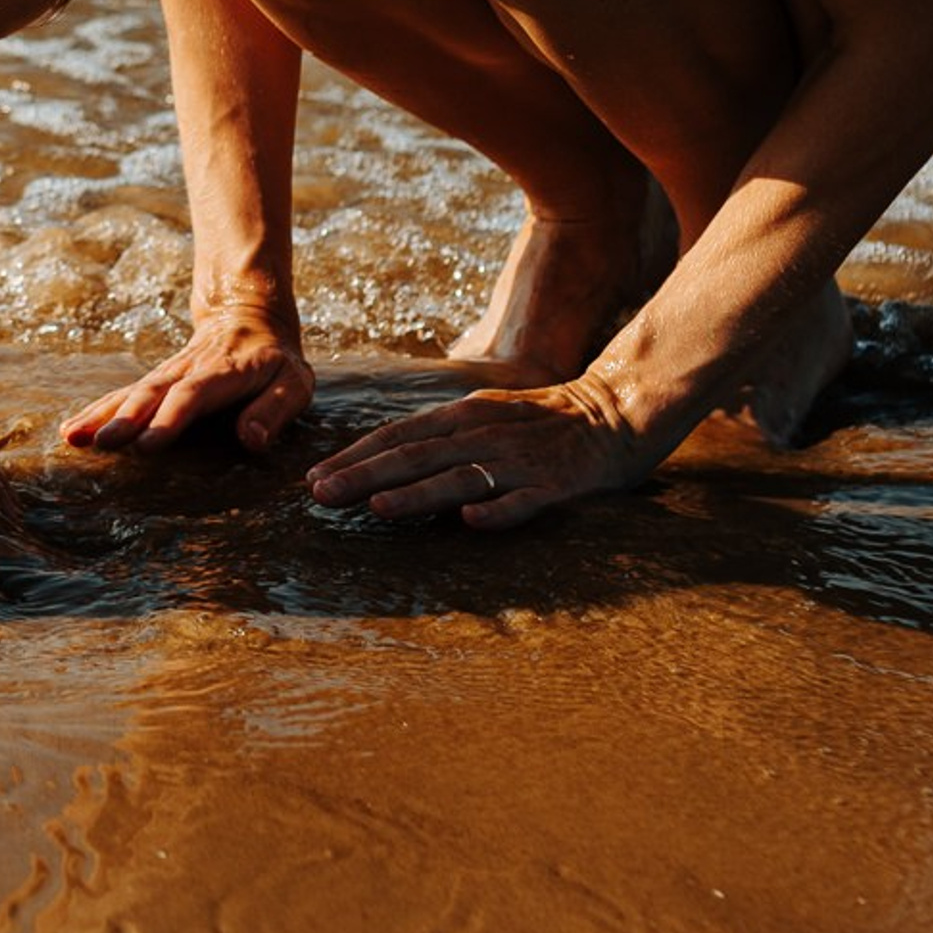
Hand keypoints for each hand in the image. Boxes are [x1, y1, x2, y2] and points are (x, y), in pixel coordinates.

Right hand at [60, 308, 314, 454]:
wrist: (249, 314)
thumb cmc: (276, 360)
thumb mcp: (294, 382)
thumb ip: (274, 409)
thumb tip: (252, 441)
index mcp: (225, 372)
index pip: (194, 395)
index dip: (170, 418)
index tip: (147, 444)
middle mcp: (189, 370)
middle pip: (153, 392)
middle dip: (126, 418)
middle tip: (101, 443)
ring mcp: (168, 373)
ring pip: (131, 391)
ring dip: (102, 414)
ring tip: (73, 436)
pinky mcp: (156, 380)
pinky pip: (124, 394)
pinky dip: (98, 410)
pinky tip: (72, 430)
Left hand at [305, 370, 656, 529]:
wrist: (618, 410)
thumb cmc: (543, 419)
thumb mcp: (484, 415)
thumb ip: (442, 435)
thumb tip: (387, 459)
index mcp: (464, 415)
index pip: (398, 434)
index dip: (355, 456)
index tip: (314, 477)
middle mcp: (484, 432)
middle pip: (416, 455)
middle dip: (365, 475)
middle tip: (320, 494)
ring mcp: (519, 458)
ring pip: (460, 476)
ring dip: (417, 494)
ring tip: (377, 509)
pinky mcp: (556, 483)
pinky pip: (524, 498)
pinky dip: (497, 509)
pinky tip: (472, 521)